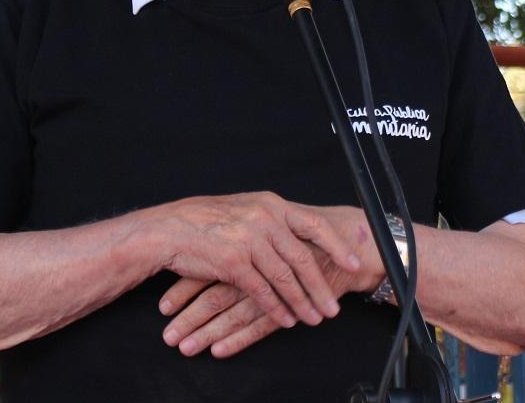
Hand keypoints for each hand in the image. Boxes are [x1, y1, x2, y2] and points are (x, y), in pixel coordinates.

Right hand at [159, 205, 380, 357]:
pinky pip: (262, 291)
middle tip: (334, 307)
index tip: (354, 262)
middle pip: (304, 257)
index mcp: (271, 204)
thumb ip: (272, 220)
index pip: (314, 225)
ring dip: (302, 302)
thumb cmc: (206, 220)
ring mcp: (249, 240)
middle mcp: (264, 219)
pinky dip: (277, 309)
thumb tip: (299, 236)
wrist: (170, 228)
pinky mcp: (234, 262)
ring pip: (286, 277)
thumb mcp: (245, 209)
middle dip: (321, 286)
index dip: (337, 246)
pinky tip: (286, 320)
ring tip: (314, 319)